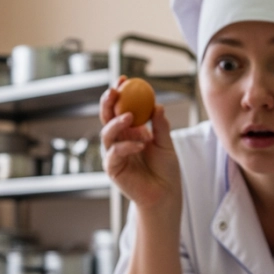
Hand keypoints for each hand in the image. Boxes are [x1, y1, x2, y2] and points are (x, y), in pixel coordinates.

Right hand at [100, 76, 181, 216]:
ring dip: (116, 123)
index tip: (124, 79)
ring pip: (106, 134)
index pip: (120, 108)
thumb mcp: (166, 143)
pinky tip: (140, 145)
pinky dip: (126, 147)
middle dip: (108, 102)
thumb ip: (160, 126)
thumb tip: (157, 105)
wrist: (165, 194)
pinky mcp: (113, 169)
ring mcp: (114, 154)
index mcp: (131, 131)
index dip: (119, 93)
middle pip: (107, 117)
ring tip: (130, 116)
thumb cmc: (166, 170)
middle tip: (114, 91)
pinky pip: (114, 154)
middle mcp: (119, 140)